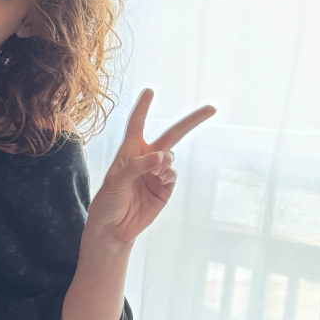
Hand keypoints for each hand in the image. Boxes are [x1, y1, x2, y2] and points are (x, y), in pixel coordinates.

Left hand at [86, 89, 215, 245]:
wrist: (113, 229)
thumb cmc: (107, 202)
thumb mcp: (116, 181)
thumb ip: (137, 166)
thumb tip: (162, 157)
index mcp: (129, 151)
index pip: (137, 124)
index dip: (143, 107)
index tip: (150, 90)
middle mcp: (146, 158)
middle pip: (171, 134)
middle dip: (191, 121)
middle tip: (211, 108)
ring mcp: (158, 173)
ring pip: (172, 156)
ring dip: (166, 161)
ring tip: (154, 173)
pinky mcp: (165, 188)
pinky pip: (173, 174)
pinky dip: (169, 174)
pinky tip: (160, 180)